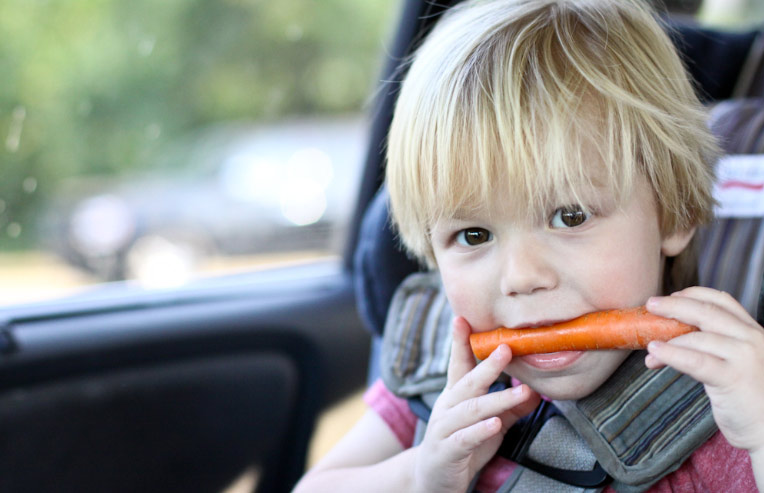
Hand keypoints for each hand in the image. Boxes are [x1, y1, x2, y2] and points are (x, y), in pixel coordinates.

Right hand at [413, 317, 539, 491]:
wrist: (431, 480)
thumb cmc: (462, 446)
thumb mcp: (489, 424)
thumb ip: (510, 408)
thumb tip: (538, 391)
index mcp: (455, 396)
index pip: (458, 364)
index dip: (460, 341)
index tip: (462, 318)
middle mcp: (447, 407)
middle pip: (468, 382)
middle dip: (487, 365)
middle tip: (506, 348)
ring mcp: (445, 429)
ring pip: (471, 410)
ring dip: (497, 399)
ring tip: (519, 391)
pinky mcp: (447, 452)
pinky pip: (464, 439)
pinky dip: (480, 431)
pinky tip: (495, 424)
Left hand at [645, 287, 763, 455]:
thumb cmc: (749, 398)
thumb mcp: (738, 362)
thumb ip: (717, 344)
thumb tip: (672, 333)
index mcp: (753, 331)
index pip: (722, 300)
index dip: (693, 294)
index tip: (672, 296)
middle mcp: (752, 339)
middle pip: (706, 312)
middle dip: (674, 305)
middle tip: (650, 305)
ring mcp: (745, 358)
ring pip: (696, 337)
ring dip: (666, 339)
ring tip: (648, 347)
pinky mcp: (734, 379)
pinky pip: (695, 361)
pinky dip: (671, 354)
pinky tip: (655, 353)